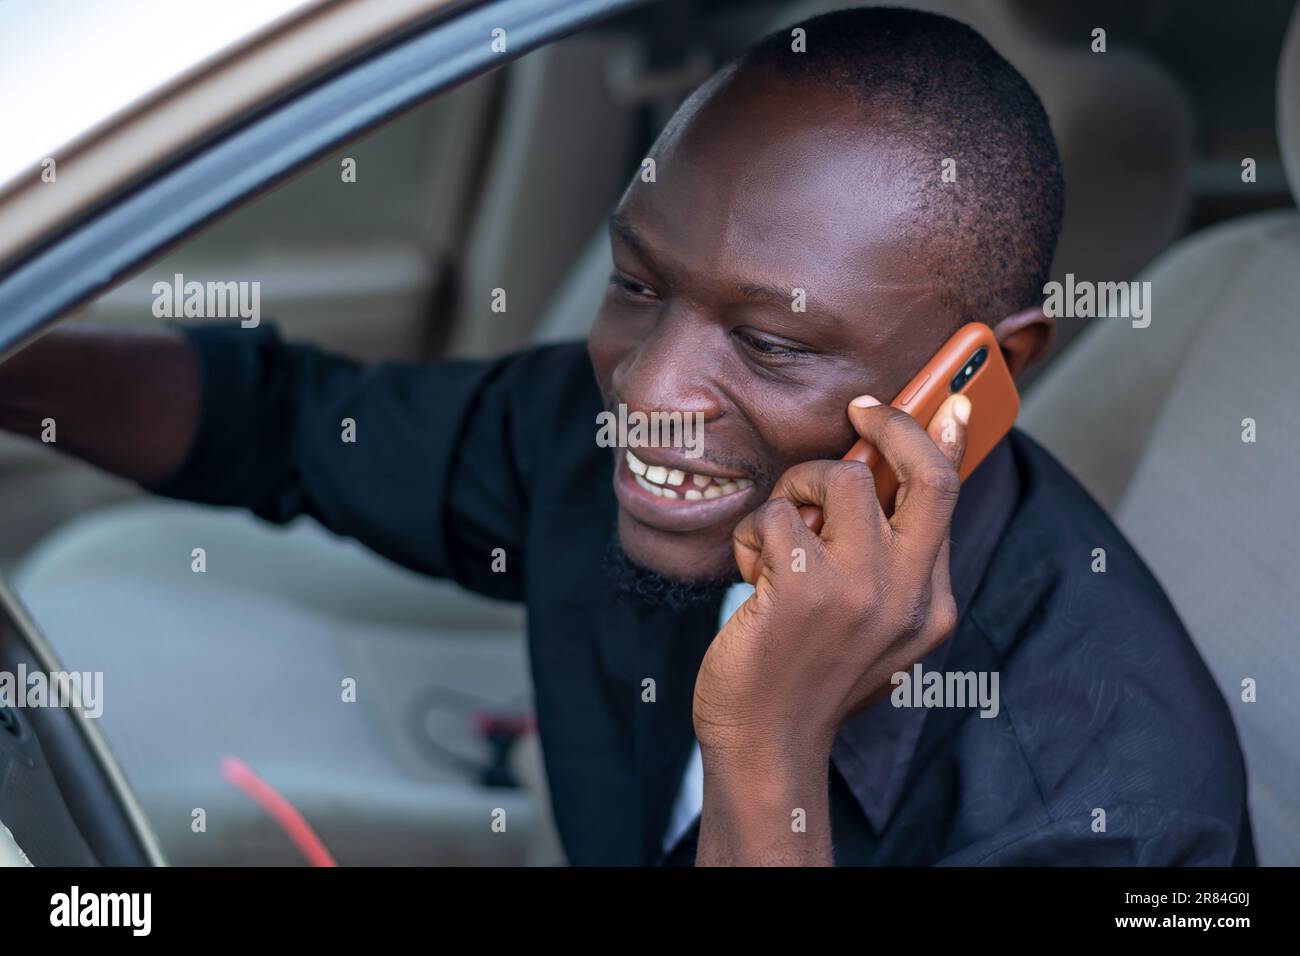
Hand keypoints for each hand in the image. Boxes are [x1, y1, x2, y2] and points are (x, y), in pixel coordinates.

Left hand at [693, 391, 969, 813]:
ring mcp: (860, 590)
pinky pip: (776, 514)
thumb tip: (879, 470)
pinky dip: (753, 533)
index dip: (950, 439)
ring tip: (778, 535)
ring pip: (838, 479)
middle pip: (925, 473)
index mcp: (931, 604)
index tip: (952, 400)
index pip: (951, 500)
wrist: (766, 744)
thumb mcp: (871, 623)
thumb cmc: (806, 673)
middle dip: (893, 423)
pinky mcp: (804, 589)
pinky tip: (751, 573)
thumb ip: (887, 558)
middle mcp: (908, 595)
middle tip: (860, 410)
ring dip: (795, 491)